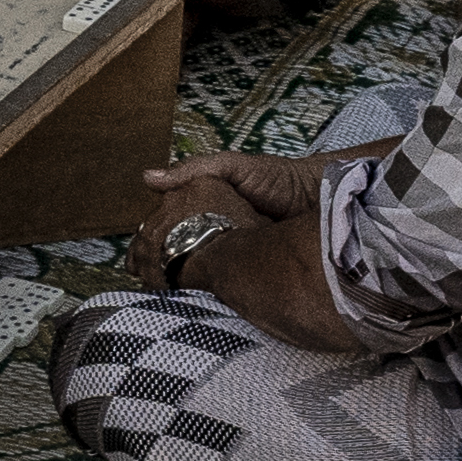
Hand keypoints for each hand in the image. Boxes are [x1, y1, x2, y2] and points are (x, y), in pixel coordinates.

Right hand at [128, 149, 328, 285]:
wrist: (322, 199)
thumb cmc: (280, 178)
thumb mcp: (234, 167)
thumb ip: (195, 170)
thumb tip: (147, 178)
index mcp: (207, 205)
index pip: (171, 225)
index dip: (155, 239)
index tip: (139, 253)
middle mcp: (217, 230)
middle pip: (182, 251)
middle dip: (166, 263)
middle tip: (148, 277)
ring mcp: (235, 252)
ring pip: (201, 269)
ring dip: (186, 277)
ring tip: (166, 289)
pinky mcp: (254, 269)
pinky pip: (228, 281)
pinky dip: (215, 286)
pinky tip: (199, 294)